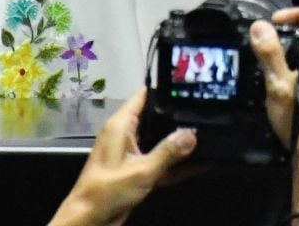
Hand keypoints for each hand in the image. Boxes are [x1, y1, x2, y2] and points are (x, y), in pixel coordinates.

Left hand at [47, 90, 195, 225]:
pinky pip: (159, 160)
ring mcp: (131, 153)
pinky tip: (200, 164)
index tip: (192, 86)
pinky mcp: (135, 170)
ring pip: (160, 140)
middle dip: (178, 115)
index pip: (144, 95)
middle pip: (156, 116)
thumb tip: (193, 134)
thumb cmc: (106, 191)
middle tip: (208, 110)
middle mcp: (125, 134)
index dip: (166, 88)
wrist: (87, 222)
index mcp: (121, 126)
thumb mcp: (141, 171)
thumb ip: (168, 152)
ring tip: (210, 133)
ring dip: (179, 141)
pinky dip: (175, 163)